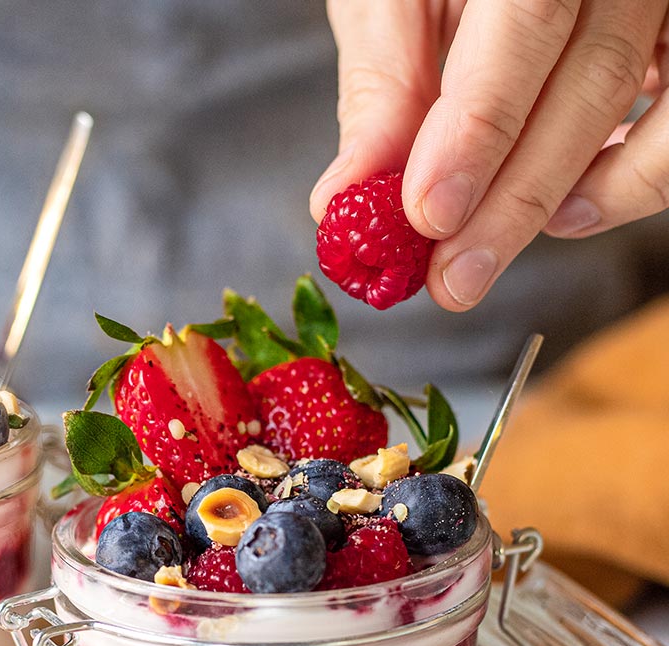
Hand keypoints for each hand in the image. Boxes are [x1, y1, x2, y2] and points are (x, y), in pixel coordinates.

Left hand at [311, 0, 668, 310]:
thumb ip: (383, 83)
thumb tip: (346, 199)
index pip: (527, 19)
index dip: (482, 124)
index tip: (430, 214)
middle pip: (594, 75)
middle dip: (515, 197)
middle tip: (453, 280)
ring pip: (646, 106)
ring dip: (571, 200)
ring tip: (490, 255)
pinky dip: (630, 181)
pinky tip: (566, 213)